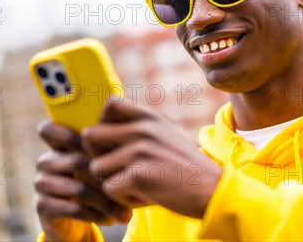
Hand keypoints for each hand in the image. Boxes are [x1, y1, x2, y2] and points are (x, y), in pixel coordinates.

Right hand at [34, 121, 130, 240]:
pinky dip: (96, 215)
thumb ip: (106, 151)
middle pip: (77, 161)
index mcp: (58, 144)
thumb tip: (135, 146)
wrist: (73, 221)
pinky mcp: (42, 205)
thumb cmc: (93, 185)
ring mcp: (41, 183)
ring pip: (78, 188)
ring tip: (124, 211)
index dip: (78, 135)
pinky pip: (73, 208)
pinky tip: (110, 219)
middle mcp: (46, 161)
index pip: (52, 128)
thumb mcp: (98, 166)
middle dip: (106, 176)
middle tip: (128, 185)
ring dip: (105, 202)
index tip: (109, 148)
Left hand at [81, 99, 221, 218]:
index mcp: (149, 116)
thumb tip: (107, 126)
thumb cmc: (185, 166)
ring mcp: (139, 151)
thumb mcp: (166, 134)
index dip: (102, 122)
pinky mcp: (138, 175)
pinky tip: (142, 196)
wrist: (212, 190)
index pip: (109, 103)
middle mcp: (142, 129)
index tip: (112, 141)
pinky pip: (110, 189)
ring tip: (132, 185)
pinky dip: (123, 199)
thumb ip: (141, 126)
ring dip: (110, 181)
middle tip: (114, 168)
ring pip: (96, 167)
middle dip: (96, 155)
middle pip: (90, 135)